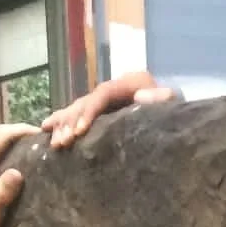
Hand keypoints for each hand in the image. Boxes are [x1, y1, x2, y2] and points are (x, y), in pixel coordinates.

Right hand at [43, 73, 178, 148]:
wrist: (180, 129)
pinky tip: (44, 129)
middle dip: (71, 121)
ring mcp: (109, 101)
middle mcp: (117, 88)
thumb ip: (161, 101)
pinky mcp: (103, 114)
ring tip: (54, 143)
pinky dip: (61, 121)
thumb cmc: (177, 123)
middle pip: (87, 101)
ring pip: (78, 108)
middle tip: (62, 143)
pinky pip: (77, 115)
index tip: (80, 131)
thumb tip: (141, 95)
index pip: (104, 93)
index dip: (90, 110)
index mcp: (133, 83)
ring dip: (63, 125)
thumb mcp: (173, 111)